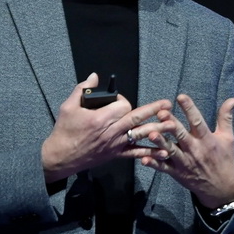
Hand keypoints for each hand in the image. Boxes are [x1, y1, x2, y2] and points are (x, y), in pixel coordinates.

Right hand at [41, 73, 173, 182]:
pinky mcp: (116, 154)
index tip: (118, 100)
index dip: (123, 100)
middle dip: (154, 110)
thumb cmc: (64, 131)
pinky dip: (151, 153)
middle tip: (168, 105)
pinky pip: (136, 153)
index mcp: (100, 118)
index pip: (122, 106)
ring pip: (140, 135)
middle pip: (136, 118)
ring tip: (173, 125)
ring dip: (158, 129)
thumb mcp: (68, 107)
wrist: (60, 157)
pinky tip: (164, 151)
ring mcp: (115, 144)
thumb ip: (82, 89)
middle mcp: (111, 131)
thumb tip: (94, 76)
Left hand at [140, 94, 233, 208]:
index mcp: (207, 140)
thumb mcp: (228, 138)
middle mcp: (195, 150)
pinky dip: (154, 164)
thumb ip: (226, 118)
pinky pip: (164, 168)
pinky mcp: (177, 173)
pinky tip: (143, 159)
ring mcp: (185, 163)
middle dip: (171, 124)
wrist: (222, 188)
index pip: (198, 122)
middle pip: (182, 135)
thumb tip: (232, 99)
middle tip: (161, 113)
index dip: (189, 109)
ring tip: (150, 133)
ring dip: (160, 142)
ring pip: (170, 151)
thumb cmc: (224, 159)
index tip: (181, 96)